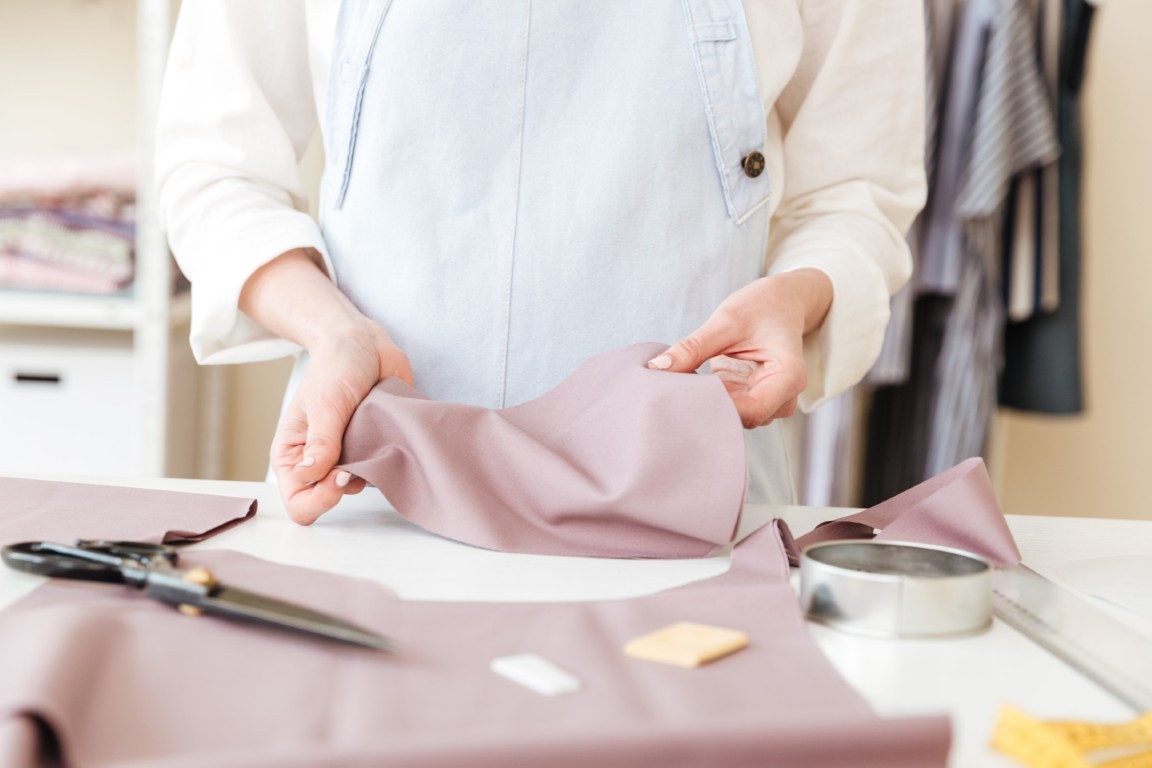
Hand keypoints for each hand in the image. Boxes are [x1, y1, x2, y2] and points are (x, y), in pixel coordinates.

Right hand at [239, 248, 414, 523]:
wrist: (364, 342)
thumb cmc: (336, 366)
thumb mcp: (326, 403)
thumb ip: (321, 443)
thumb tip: (313, 476)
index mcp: (292, 454)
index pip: (298, 502)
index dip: (319, 499)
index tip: (340, 475)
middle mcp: (318, 461)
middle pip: (327, 502)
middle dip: (344, 487)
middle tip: (359, 459)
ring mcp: (347, 457)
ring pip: (358, 488)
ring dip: (369, 470)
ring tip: (372, 437)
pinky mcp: (372, 449)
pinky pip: (381, 471)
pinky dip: (387, 460)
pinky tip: (388, 437)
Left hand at [647, 269, 831, 427]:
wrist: (781, 303)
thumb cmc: (761, 307)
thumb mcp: (725, 321)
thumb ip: (692, 348)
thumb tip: (656, 369)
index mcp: (788, 377)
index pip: (749, 412)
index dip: (713, 408)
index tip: (680, 395)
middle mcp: (783, 397)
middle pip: (741, 418)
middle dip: (706, 406)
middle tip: (671, 391)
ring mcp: (769, 401)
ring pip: (732, 417)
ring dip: (705, 403)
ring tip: (681, 383)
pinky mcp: (751, 398)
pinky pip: (727, 407)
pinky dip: (707, 397)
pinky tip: (691, 383)